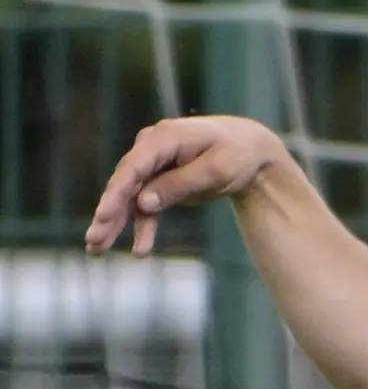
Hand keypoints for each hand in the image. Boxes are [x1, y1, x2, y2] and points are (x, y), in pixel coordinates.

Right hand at [85, 115, 286, 256]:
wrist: (253, 152)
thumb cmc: (238, 155)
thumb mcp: (216, 170)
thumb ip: (179, 184)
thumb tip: (142, 202)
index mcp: (166, 137)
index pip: (134, 166)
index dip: (116, 192)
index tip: (102, 216)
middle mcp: (152, 147)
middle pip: (125, 183)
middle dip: (108, 213)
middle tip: (93, 240)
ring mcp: (154, 164)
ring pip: (129, 197)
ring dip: (115, 224)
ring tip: (96, 249)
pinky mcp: (159, 180)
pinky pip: (145, 205)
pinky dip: (142, 226)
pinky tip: (141, 251)